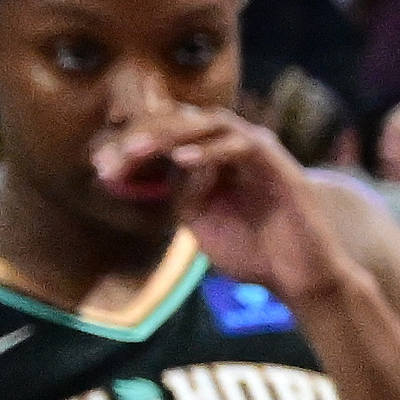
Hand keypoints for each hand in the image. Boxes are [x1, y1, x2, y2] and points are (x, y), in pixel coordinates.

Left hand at [111, 105, 335, 303]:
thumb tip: (144, 168)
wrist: (298, 279)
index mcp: (214, 158)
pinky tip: (183, 161)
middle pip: (183, 120)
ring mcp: (258, 152)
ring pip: (210, 122)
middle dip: (144, 135)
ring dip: (171, 133)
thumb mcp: (200, 220)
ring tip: (139, 149)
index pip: (169, 135)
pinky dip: (210, 150)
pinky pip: (240, 144)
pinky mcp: (278, 164)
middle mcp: (235, 146)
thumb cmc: (253, 253)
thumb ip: (177, 192)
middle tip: (113, 157)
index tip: (101, 169)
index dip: (133, 147)